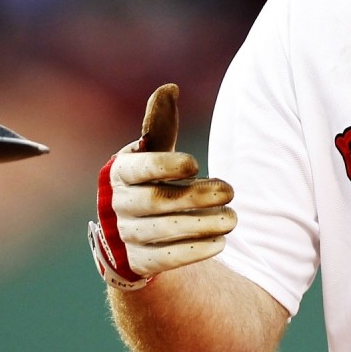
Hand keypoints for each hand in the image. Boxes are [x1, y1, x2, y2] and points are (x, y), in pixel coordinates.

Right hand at [89, 84, 236, 290]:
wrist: (128, 232)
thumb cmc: (147, 181)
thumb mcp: (152, 152)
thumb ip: (161, 125)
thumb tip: (170, 88)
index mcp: (119, 173)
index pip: (139, 170)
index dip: (166, 166)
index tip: (195, 163)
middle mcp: (117, 206)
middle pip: (157, 202)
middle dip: (196, 197)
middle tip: (231, 191)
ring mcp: (126, 236)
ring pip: (164, 231)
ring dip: (202, 225)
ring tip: (233, 218)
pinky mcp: (139, 263)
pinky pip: (167, 259)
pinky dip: (195, 251)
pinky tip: (220, 241)